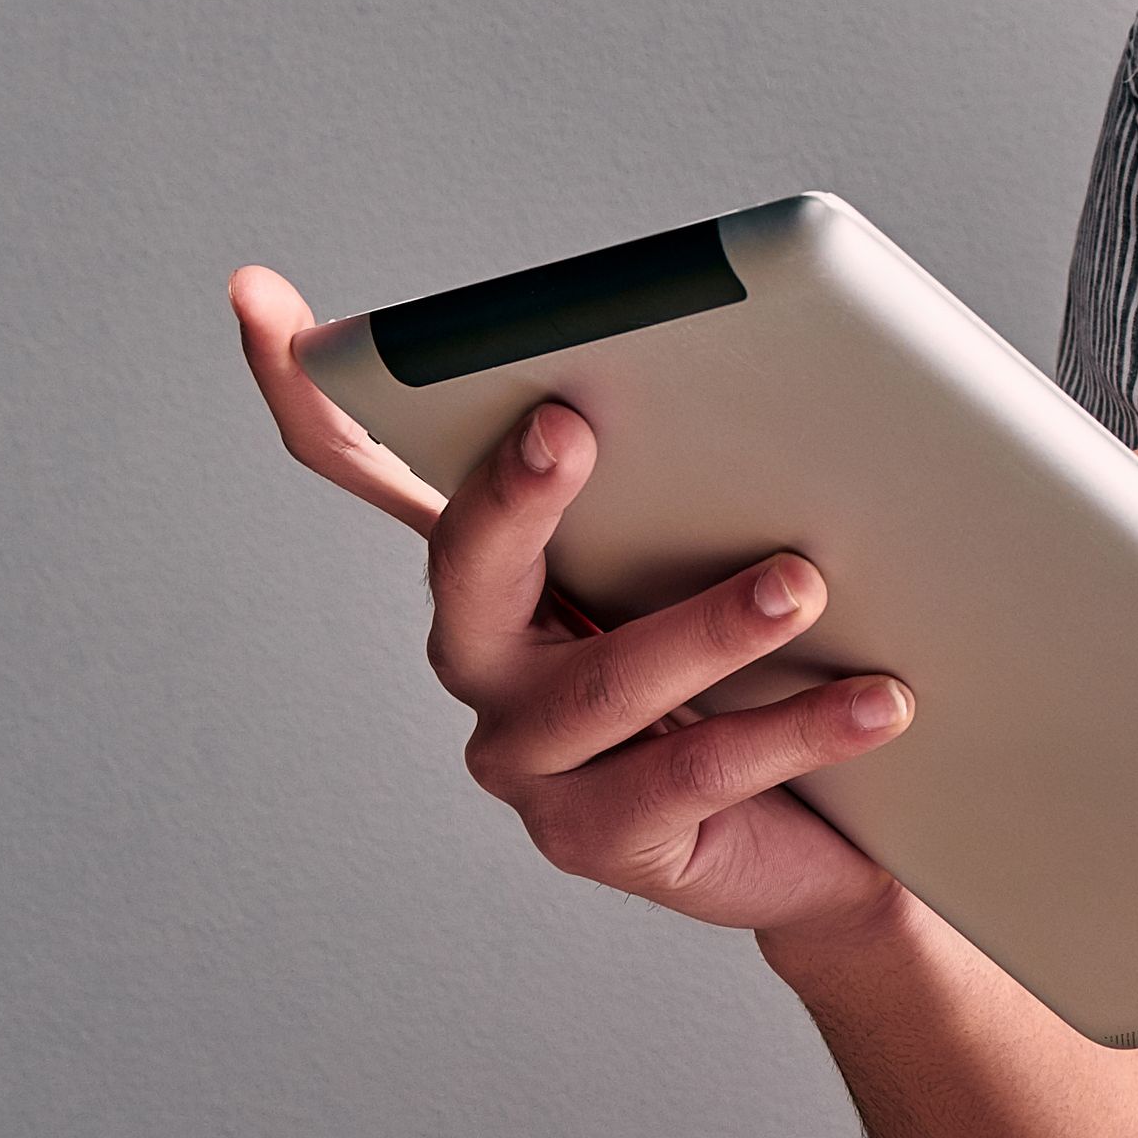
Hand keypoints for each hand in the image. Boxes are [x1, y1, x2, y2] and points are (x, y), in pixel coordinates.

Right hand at [230, 265, 913, 940]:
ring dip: (706, 626)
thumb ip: (718, 459)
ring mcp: (528, 758)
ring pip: (600, 684)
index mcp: (503, 563)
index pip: (371, 467)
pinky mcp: (599, 839)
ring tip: (803, 581)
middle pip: (466, 569)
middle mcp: (488, 655)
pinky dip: (793, 728)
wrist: (844, 828)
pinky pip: (692, 773)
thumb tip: (784, 350)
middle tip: (575, 424)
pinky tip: (880, 697)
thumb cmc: (784, 658)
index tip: (257, 299)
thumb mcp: (739, 538)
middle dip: (514, 496)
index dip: (307, 389)